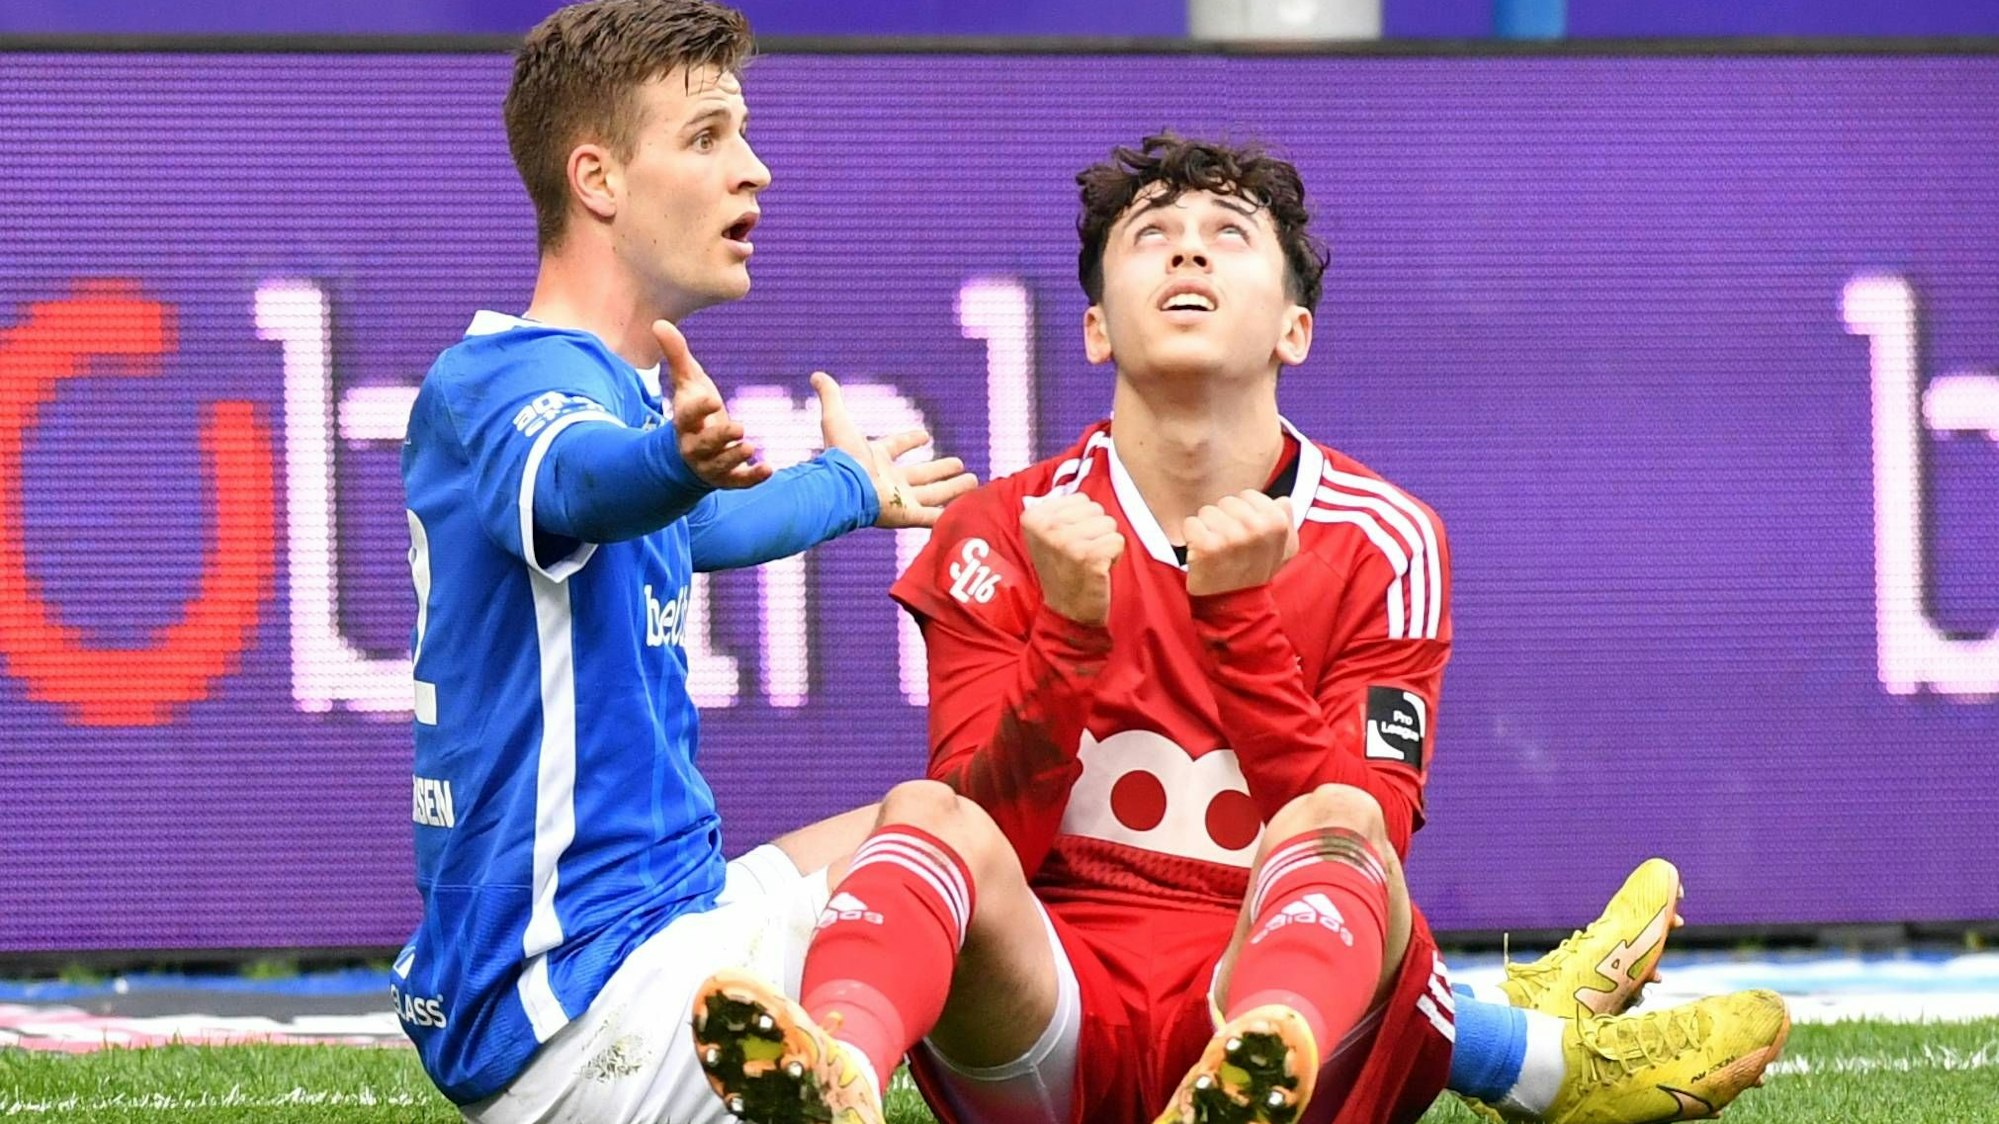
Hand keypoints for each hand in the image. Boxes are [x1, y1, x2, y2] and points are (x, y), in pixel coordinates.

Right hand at [654, 319, 772, 489]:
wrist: (689, 453)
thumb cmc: (693, 411)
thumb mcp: (688, 382)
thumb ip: (677, 355)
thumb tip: (659, 322)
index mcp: (684, 421)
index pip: (687, 415)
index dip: (699, 408)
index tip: (712, 398)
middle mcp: (694, 445)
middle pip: (704, 444)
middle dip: (720, 437)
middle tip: (738, 427)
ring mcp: (709, 465)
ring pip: (720, 465)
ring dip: (735, 457)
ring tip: (752, 446)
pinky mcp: (726, 479)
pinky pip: (738, 482)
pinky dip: (752, 478)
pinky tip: (769, 468)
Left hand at [812, 371, 977, 528]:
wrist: (842, 487)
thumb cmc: (841, 456)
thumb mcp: (836, 419)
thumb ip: (830, 396)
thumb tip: (816, 374)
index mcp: (877, 459)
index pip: (896, 446)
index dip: (910, 440)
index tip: (925, 435)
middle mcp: (890, 481)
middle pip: (922, 475)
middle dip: (942, 470)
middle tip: (961, 464)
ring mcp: (900, 500)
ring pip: (934, 495)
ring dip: (954, 488)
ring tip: (975, 482)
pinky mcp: (908, 515)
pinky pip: (932, 517)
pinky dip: (947, 515)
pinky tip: (965, 512)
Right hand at [1021, 493, 1124, 626]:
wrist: (1066, 612)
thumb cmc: (1063, 569)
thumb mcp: (1048, 535)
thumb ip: (1059, 509)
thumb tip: (1081, 466)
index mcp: (1033, 516)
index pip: (1081, 499)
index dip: (1083, 521)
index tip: (1069, 544)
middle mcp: (1046, 527)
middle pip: (1096, 509)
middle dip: (1096, 532)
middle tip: (1081, 555)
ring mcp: (1066, 542)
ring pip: (1109, 524)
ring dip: (1106, 544)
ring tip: (1089, 562)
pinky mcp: (1088, 557)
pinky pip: (1118, 541)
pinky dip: (1115, 556)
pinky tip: (1099, 570)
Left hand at [1182, 492, 1297, 596]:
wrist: (1234, 604)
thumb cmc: (1257, 572)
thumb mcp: (1284, 550)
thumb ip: (1287, 521)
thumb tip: (1282, 500)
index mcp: (1276, 522)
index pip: (1247, 496)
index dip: (1242, 514)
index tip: (1244, 534)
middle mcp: (1256, 527)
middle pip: (1225, 502)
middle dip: (1223, 520)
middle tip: (1229, 545)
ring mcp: (1231, 537)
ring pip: (1207, 511)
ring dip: (1207, 529)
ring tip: (1217, 550)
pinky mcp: (1207, 546)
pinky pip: (1191, 524)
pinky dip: (1192, 537)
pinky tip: (1202, 553)